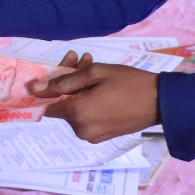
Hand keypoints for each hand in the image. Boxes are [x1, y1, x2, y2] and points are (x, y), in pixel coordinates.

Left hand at [33, 50, 160, 142]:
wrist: (160, 101)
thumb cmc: (128, 82)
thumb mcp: (94, 73)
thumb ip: (62, 81)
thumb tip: (34, 89)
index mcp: (77, 114)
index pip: (47, 104)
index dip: (48, 86)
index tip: (55, 70)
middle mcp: (81, 129)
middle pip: (62, 103)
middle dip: (67, 80)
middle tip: (78, 58)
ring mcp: (92, 135)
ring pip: (75, 108)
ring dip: (78, 88)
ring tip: (91, 65)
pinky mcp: (102, 136)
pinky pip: (87, 116)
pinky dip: (87, 100)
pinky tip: (99, 83)